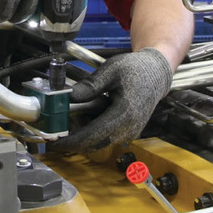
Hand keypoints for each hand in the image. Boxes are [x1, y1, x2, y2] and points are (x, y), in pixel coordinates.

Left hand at [55, 48, 172, 152]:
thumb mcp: (111, 70)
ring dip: (82, 134)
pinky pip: (107, 137)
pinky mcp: (129, 131)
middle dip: (73, 139)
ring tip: (69, 118)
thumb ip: (91, 85)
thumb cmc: (136, 69)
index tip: (54, 141)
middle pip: (94, 143)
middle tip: (55, 130)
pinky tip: (85, 115)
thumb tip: (71, 96)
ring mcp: (130, 131)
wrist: (157, 73)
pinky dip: (92, 130)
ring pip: (100, 141)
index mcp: (124, 113)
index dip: (71, 141)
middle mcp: (128, 127)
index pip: (93, 135)